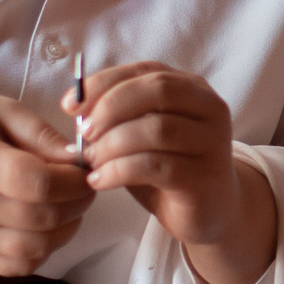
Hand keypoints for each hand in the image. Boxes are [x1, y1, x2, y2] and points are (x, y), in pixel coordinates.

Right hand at [0, 94, 93, 275]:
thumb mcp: (3, 111)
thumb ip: (42, 134)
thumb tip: (78, 160)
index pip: (37, 183)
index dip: (73, 182)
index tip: (85, 172)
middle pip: (42, 217)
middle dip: (78, 203)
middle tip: (84, 187)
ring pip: (35, 247)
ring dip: (66, 229)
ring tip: (68, 206)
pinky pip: (20, 265)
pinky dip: (44, 250)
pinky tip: (47, 227)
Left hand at [70, 63, 274, 283]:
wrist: (211, 212)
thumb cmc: (170, 168)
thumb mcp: (142, 135)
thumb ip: (119, 116)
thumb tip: (75, 106)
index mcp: (192, 89)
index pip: (146, 71)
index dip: (104, 83)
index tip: (70, 105)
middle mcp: (210, 109)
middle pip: (157, 90)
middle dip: (111, 107)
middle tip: (84, 133)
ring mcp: (212, 143)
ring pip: (156, 129)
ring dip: (112, 144)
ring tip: (91, 161)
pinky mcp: (204, 178)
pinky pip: (155, 165)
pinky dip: (119, 171)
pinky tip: (100, 181)